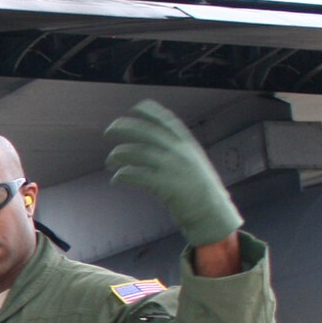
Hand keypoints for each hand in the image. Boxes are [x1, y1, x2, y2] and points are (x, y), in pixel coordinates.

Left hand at [103, 99, 241, 246]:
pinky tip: (116, 179)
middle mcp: (181, 153)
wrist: (213, 215)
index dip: (150, 112)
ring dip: (119, 154)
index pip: (167, 121)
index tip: (135, 107)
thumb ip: (178, 152)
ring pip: (139, 152)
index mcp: (188, 145)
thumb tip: (156, 143)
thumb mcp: (193, 164)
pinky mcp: (166, 186)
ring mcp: (174, 168)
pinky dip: (123, 175)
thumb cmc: (199, 191)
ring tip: (110, 162)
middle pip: (148, 132)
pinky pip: (137, 175)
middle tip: (109, 130)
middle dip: (126, 127)